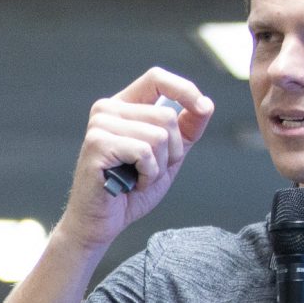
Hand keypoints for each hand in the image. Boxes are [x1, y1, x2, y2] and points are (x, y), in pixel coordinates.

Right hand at [62, 68, 214, 247]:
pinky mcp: (98, 144)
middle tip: (151, 170)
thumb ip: (186, 130)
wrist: (101, 223)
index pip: (157, 79)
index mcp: (122, 106)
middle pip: (166, 116)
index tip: (202, 108)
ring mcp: (100, 126)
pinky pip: (145, 152)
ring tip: (137, 178)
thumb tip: (205, 104)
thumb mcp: (168, 156)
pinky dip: (147, 174)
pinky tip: (130, 183)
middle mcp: (107, 110)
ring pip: (159, 135)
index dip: (184, 89)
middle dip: (172, 150)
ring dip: (158, 166)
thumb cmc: (129, 190)